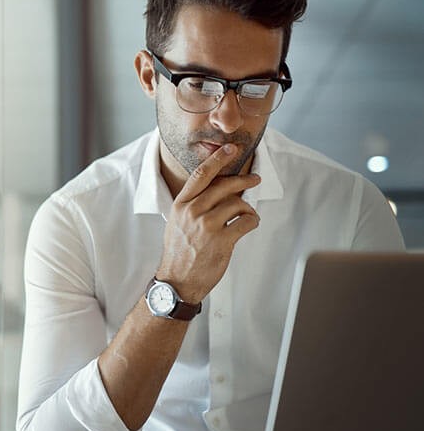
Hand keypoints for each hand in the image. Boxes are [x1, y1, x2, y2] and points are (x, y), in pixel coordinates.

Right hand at [156, 144, 260, 302]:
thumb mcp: (177, 223)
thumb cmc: (179, 253)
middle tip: (254, 179)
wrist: (177, 281)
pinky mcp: (222, 240)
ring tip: (247, 215)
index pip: (201, 175)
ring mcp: (207, 226)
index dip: (217, 159)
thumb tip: (217, 190)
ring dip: (248, 208)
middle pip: (224, 186)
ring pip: (238, 203)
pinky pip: (246, 221)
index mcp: (181, 205)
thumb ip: (193, 205)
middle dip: (244, 180)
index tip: (230, 149)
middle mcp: (193, 212)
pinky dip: (252, 221)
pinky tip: (249, 225)